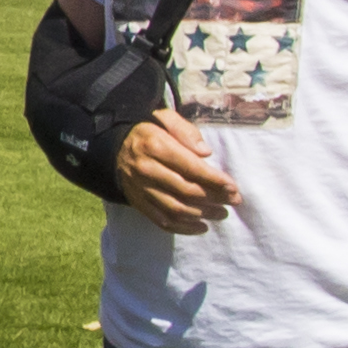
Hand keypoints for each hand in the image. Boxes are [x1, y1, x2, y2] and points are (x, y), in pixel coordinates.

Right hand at [117, 109, 241, 233]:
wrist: (114, 148)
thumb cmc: (149, 133)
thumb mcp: (164, 119)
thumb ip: (186, 131)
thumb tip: (205, 153)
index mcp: (156, 147)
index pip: (191, 168)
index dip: (215, 180)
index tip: (233, 187)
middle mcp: (147, 170)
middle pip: (186, 191)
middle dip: (215, 198)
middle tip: (233, 201)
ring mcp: (141, 189)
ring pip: (176, 209)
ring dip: (202, 215)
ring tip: (221, 213)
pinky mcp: (138, 203)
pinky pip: (161, 221)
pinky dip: (183, 228)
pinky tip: (201, 227)